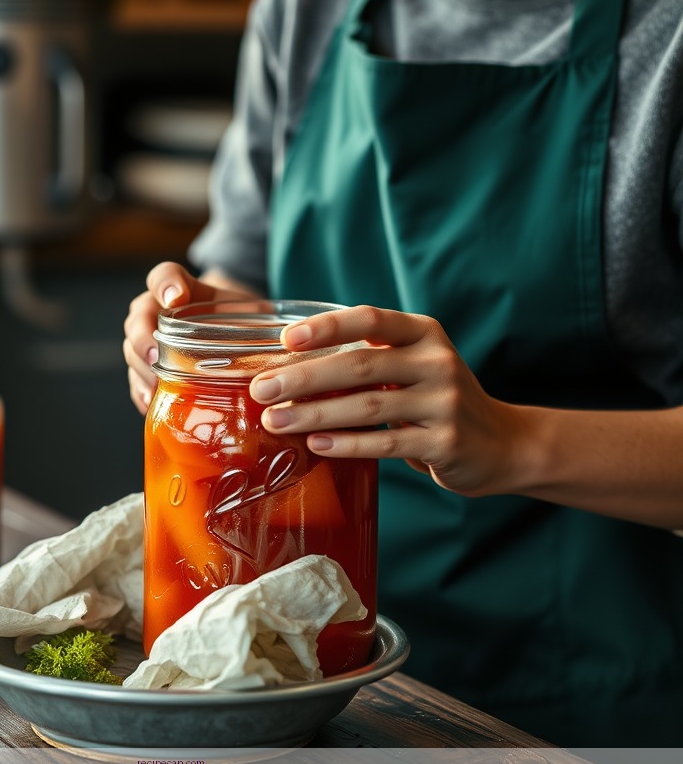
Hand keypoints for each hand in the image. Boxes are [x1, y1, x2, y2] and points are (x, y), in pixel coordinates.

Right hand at [123, 262, 258, 413]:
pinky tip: (152, 405)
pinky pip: (137, 380)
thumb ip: (260, 320)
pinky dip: (141, 393)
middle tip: (153, 355)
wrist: (234, 335)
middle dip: (142, 337)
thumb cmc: (242, 319)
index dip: (165, 284)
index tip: (176, 298)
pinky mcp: (151, 370)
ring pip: (131, 350)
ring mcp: (150, 341)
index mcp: (182, 289)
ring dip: (139, 370)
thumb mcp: (253, 311)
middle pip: (138, 317)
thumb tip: (288, 345)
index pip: (164, 275)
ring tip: (154, 388)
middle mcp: (158, 312)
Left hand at [249, 304, 524, 495]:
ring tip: (276, 421)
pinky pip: (386, 443)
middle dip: (305, 378)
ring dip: (316, 413)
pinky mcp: (445, 442)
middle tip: (262, 389)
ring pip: (368, 406)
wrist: (502, 443)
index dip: (327, 327)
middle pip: (360, 365)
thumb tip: (287, 367)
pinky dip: (347, 444)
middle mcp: (437, 361)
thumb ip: (368, 359)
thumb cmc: (436, 399)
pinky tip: (315, 444)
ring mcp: (444, 402)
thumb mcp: (412, 365)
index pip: (370, 319)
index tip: (286, 338)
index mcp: (423, 333)